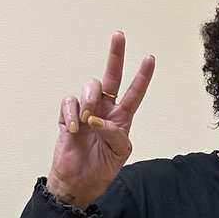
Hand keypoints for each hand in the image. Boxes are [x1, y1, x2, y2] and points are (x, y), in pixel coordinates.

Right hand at [46, 32, 154, 208]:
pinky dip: (72, 114)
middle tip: (119, 36)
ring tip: (88, 121)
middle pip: (110, 77)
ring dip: (90, 101)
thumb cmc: (102, 168)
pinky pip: (70, 103)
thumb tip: (98, 119)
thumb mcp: (120, 153)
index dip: (142, 76)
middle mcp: (104, 110)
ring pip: (90, 87)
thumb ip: (116, 134)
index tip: (150, 59)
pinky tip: (75, 129)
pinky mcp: (68, 116)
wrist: (79, 181)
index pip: (134, 92)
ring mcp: (86, 111)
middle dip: (115, 56)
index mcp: (122, 118)